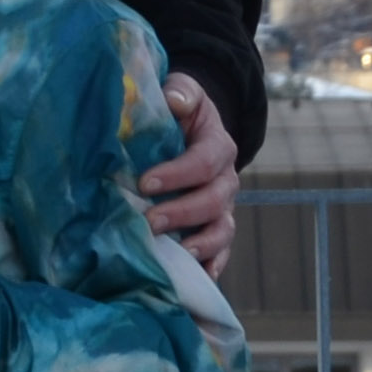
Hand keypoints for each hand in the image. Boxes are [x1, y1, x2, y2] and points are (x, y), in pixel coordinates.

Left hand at [140, 77, 238, 271]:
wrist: (190, 128)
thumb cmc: (178, 111)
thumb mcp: (182, 92)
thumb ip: (180, 92)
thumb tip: (175, 101)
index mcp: (218, 146)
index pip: (204, 161)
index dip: (178, 173)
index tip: (145, 181)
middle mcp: (225, 179)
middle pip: (214, 200)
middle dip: (183, 213)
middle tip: (149, 221)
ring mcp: (222, 206)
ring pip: (222, 230)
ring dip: (202, 244)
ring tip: (180, 254)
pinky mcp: (214, 227)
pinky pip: (221, 250)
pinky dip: (213, 265)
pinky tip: (199, 279)